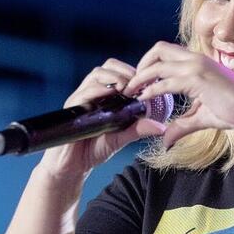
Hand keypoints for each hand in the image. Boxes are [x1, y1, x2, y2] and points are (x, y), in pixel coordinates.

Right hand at [37, 58, 166, 180]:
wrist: (72, 167)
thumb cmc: (94, 149)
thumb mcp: (122, 137)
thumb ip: (139, 129)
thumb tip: (161, 127)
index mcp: (104, 95)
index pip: (118, 71)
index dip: (133, 72)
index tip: (146, 82)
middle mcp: (92, 92)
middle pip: (108, 67)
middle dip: (125, 71)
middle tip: (137, 84)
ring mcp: (81, 99)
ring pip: (97, 74)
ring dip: (115, 77)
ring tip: (127, 89)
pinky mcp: (72, 109)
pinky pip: (84, 93)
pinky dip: (99, 90)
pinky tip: (111, 95)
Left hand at [123, 41, 233, 148]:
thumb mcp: (202, 117)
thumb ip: (182, 125)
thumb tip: (166, 140)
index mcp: (198, 63)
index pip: (167, 54)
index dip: (149, 65)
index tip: (138, 83)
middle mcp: (196, 59)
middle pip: (158, 50)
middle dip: (141, 64)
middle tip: (131, 84)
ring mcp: (197, 67)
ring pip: (158, 62)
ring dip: (140, 76)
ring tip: (130, 91)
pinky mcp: (198, 79)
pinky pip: (166, 81)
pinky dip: (151, 89)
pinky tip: (143, 99)